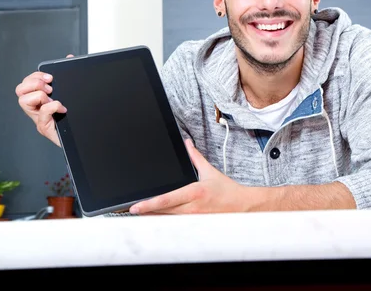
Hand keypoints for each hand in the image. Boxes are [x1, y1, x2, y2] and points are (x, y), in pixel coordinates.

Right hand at [15, 54, 73, 146]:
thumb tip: (70, 58)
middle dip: (34, 83)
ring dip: (39, 95)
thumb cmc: (76, 117)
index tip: (50, 77)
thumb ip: (69, 76)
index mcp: (41, 98)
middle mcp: (37, 108)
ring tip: (53, 99)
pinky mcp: (46, 128)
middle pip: (20, 90)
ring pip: (24, 101)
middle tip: (49, 88)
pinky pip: (42, 114)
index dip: (35, 76)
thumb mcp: (72, 93)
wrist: (87, 136)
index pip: (27, 82)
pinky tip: (62, 108)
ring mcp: (40, 118)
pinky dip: (52, 107)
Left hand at [129, 139, 250, 214]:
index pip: (166, 200)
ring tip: (139, 216)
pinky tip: (156, 221)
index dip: (148, 205)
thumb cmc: (227, 191)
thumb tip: (187, 144)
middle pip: (162, 213)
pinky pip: (177, 226)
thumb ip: (195, 157)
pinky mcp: (196, 226)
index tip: (134, 206)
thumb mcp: (209, 171)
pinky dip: (166, 223)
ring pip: (167, 221)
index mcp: (194, 192)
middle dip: (145, 212)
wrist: (242, 206)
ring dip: (153, 218)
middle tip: (128, 211)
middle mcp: (192, 208)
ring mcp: (194, 219)